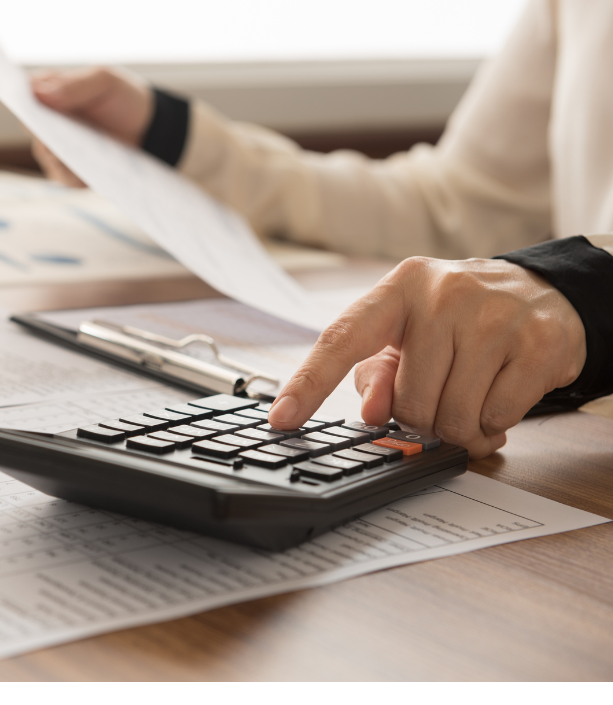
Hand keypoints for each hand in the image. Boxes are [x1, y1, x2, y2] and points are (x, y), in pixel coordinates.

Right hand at [30, 67, 153, 186]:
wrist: (146, 126)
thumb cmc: (120, 97)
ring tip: (76, 155)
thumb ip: (73, 85)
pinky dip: (75, 176)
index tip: (30, 111)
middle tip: (54, 137)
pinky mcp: (71, 170)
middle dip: (43, 133)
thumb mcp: (103, 81)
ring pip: (46, 156)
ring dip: (59, 157)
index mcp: (48, 91)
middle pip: (33, 130)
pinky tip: (88, 173)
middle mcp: (47, 121)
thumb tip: (38, 94)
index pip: (25, 97)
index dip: (24, 104)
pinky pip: (65, 177)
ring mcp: (57, 147)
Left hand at [267, 257, 586, 458]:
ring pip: (455, 417)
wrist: (543, 293)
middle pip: (410, 402)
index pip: (342, 339)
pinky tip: (499, 397)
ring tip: (471, 397)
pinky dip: (495, 424)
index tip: (281, 419)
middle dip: (423, 417)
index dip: (308, 384)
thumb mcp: (408, 336)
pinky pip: (499, 418)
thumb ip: (377, 373)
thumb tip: (373, 413)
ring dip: (461, 427)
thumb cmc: (459, 320)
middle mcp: (444, 294)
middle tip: (440, 395)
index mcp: (399, 288)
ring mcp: (495, 315)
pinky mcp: (539, 343)